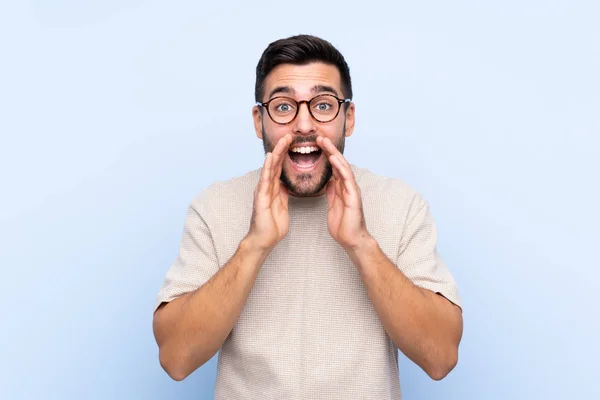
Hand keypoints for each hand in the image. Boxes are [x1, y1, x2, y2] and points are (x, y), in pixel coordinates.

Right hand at [246, 134, 291, 251]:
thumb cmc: (272, 225)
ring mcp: (262, 190)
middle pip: (275, 163)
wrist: (264, 240)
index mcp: (273, 188)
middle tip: (290, 134)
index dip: (286, 154)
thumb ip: (283, 194)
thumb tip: (287, 185)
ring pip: (270, 167)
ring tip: (283, 140)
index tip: (294, 142)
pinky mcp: (261, 197)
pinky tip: (270, 157)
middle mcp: (266, 186)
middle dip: (282, 148)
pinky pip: (265, 180)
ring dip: (276, 153)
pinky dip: (268, 167)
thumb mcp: (281, 206)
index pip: (280, 167)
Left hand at [317, 136, 370, 249]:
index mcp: (341, 187)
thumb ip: (332, 193)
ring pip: (343, 167)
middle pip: (338, 163)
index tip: (315, 145)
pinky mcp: (353, 196)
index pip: (333, 167)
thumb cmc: (343, 225)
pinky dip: (340, 167)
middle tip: (319, 137)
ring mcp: (352, 189)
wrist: (351, 239)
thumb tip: (328, 183)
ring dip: (334, 153)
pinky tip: (334, 159)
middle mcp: (348, 186)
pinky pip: (347, 178)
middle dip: (329, 149)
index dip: (325, 155)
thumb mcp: (333, 205)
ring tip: (325, 142)